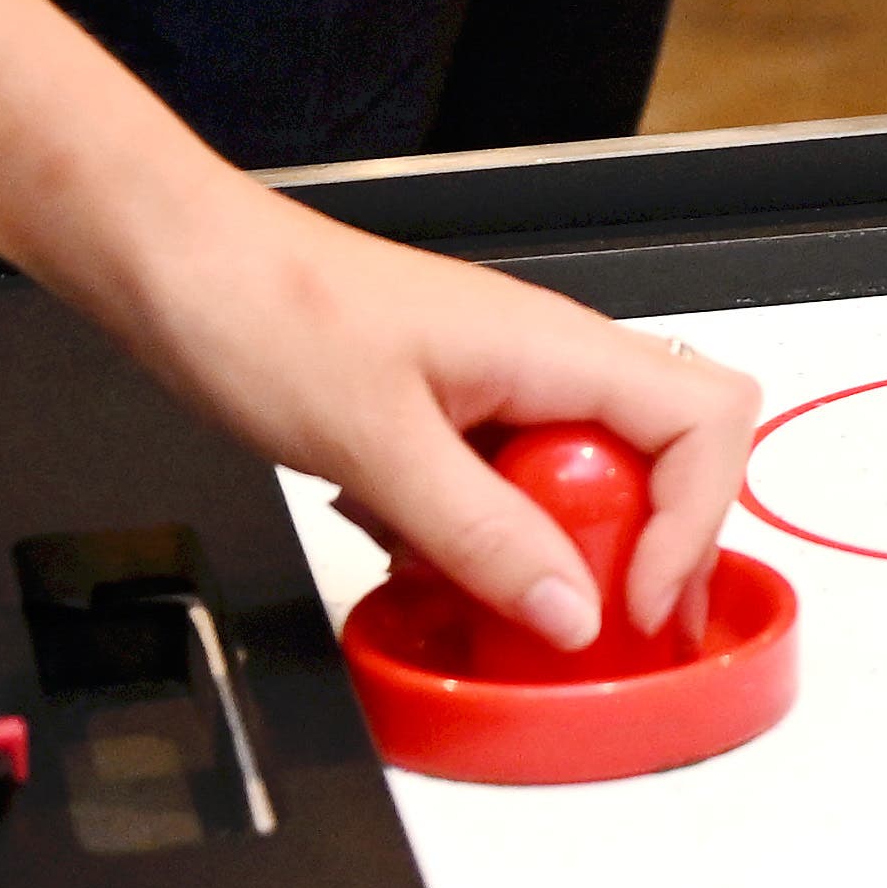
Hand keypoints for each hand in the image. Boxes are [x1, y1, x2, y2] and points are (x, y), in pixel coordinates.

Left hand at [120, 191, 768, 645]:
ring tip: (499, 598)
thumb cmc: (264, 310)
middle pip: (671, 456)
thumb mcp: (375, 442)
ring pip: (592, 479)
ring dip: (560, 549)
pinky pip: (516, 488)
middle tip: (595, 621)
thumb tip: (573, 610)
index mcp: (555, 345)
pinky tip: (424, 557)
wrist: (180, 266)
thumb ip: (482, 534)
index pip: (706, 424)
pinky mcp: (456, 414)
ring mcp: (505, 385)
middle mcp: (548, 359)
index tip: (634, 602)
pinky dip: (489, 540)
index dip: (694, 523)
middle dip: (648, 547)